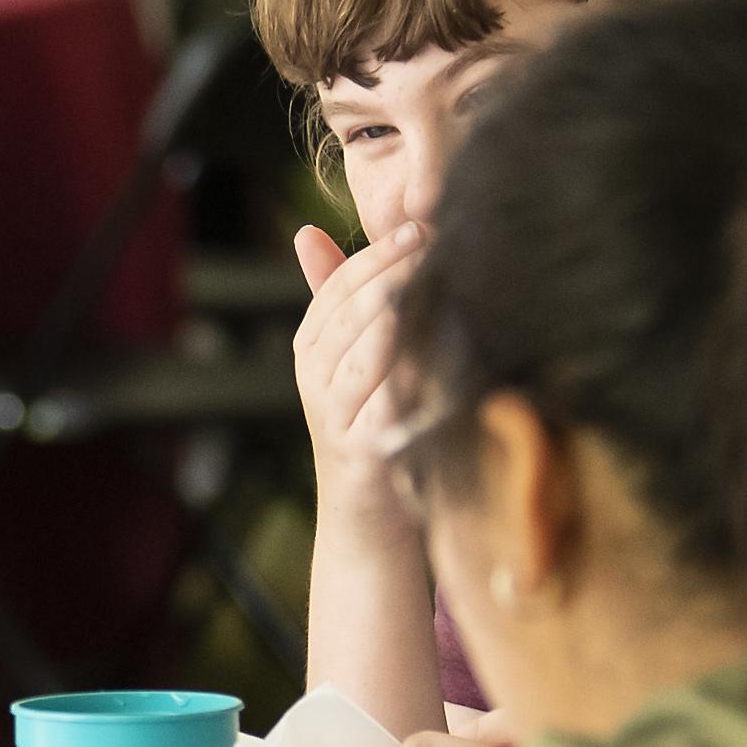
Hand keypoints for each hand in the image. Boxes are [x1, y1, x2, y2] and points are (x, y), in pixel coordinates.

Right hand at [290, 221, 421, 464]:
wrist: (366, 519)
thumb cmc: (367, 424)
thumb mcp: (346, 358)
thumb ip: (333, 296)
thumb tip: (305, 230)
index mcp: (310, 349)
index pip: (337, 288)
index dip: (376, 254)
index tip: (419, 226)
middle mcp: (315, 379)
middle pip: (350, 314)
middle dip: (392, 272)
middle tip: (433, 240)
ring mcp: (335, 416)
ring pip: (365, 352)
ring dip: (401, 311)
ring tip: (436, 277)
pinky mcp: (363, 451)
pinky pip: (387, 402)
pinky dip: (411, 371)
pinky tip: (441, 343)